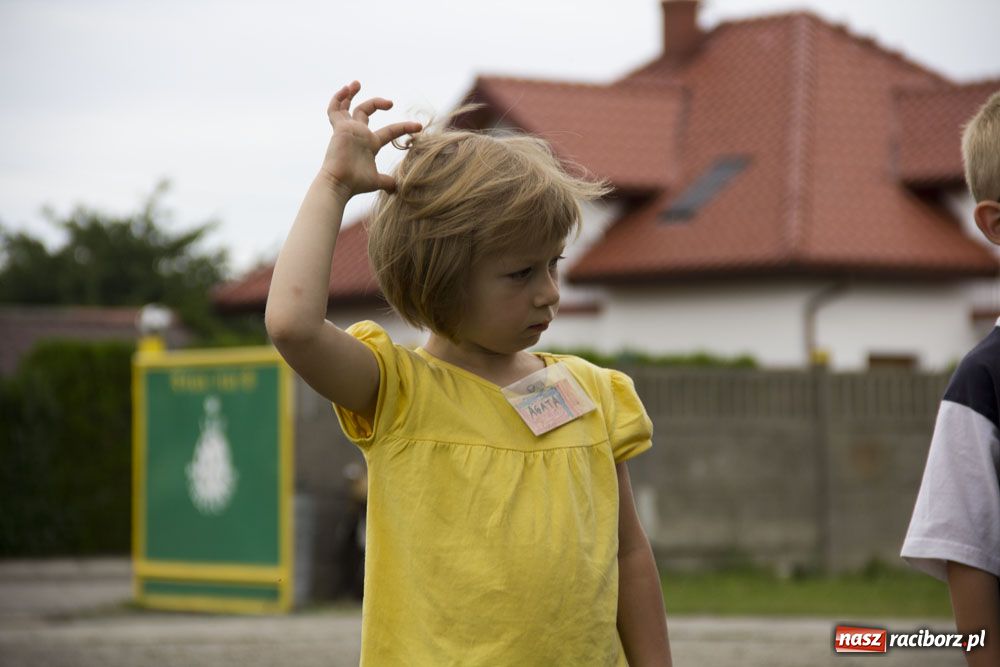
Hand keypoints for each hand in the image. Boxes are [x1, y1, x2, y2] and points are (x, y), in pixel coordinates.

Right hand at [320, 80, 421, 197]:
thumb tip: (397, 189)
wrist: (340, 183)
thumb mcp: (376, 181)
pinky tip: (345, 89)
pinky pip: (334, 109)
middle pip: (364, 112)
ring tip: (357, 83)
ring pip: (347, 107)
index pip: (389, 131)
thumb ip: (387, 182)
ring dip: (350, 94)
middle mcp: (358, 134)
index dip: (404, 127)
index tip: (419, 126)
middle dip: (376, 103)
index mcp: (370, 144)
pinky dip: (338, 98)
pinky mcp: (339, 128)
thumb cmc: (355, 183)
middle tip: (390, 103)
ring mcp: (347, 130)